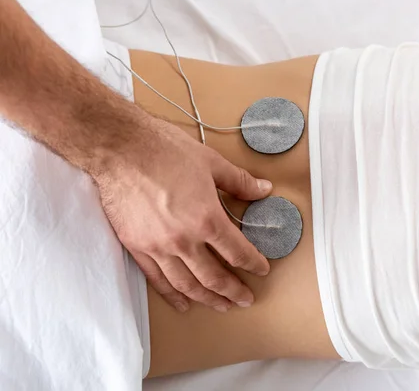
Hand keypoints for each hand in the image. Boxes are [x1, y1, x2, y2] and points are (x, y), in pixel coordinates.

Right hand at [95, 118, 271, 312]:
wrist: (120, 148)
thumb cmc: (165, 151)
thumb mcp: (211, 162)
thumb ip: (239, 181)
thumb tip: (264, 189)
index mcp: (207, 219)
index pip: (238, 252)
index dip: (254, 264)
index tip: (261, 270)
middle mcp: (184, 240)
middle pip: (214, 276)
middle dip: (234, 291)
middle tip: (245, 299)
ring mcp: (158, 247)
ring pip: (187, 284)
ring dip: (207, 299)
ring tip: (222, 305)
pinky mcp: (137, 247)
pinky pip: (157, 280)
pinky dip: (172, 295)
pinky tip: (182, 303)